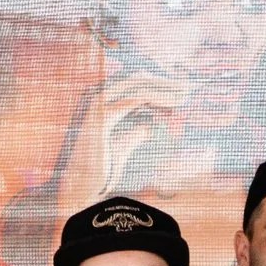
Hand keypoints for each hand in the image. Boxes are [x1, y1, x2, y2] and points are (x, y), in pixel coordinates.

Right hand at [53, 72, 196, 207]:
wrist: (79, 188)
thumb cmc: (98, 170)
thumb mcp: (122, 147)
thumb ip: (135, 133)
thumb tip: (148, 127)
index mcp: (101, 104)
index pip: (133, 84)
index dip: (156, 86)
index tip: (177, 95)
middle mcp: (98, 98)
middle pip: (137, 78)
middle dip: (163, 81)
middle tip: (186, 87)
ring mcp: (98, 105)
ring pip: (138, 83)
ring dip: (164, 87)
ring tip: (184, 94)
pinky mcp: (102, 117)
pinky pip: (136, 98)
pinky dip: (157, 98)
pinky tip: (173, 103)